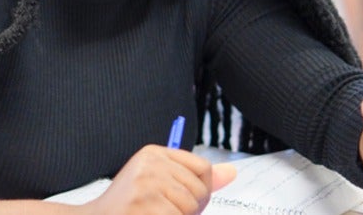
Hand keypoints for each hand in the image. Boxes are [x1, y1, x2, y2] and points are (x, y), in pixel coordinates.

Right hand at [84, 145, 236, 214]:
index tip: (183, 200)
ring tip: (155, 214)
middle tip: (164, 211)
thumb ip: (195, 178)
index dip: (200, 191)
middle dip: (190, 210)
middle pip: (200, 190)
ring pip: (190, 208)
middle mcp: (151, 163)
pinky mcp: (144, 203)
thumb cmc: (131, 206)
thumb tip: (232, 172)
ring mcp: (146, 183)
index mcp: (154, 153)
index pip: (203, 169)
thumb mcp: (161, 183)